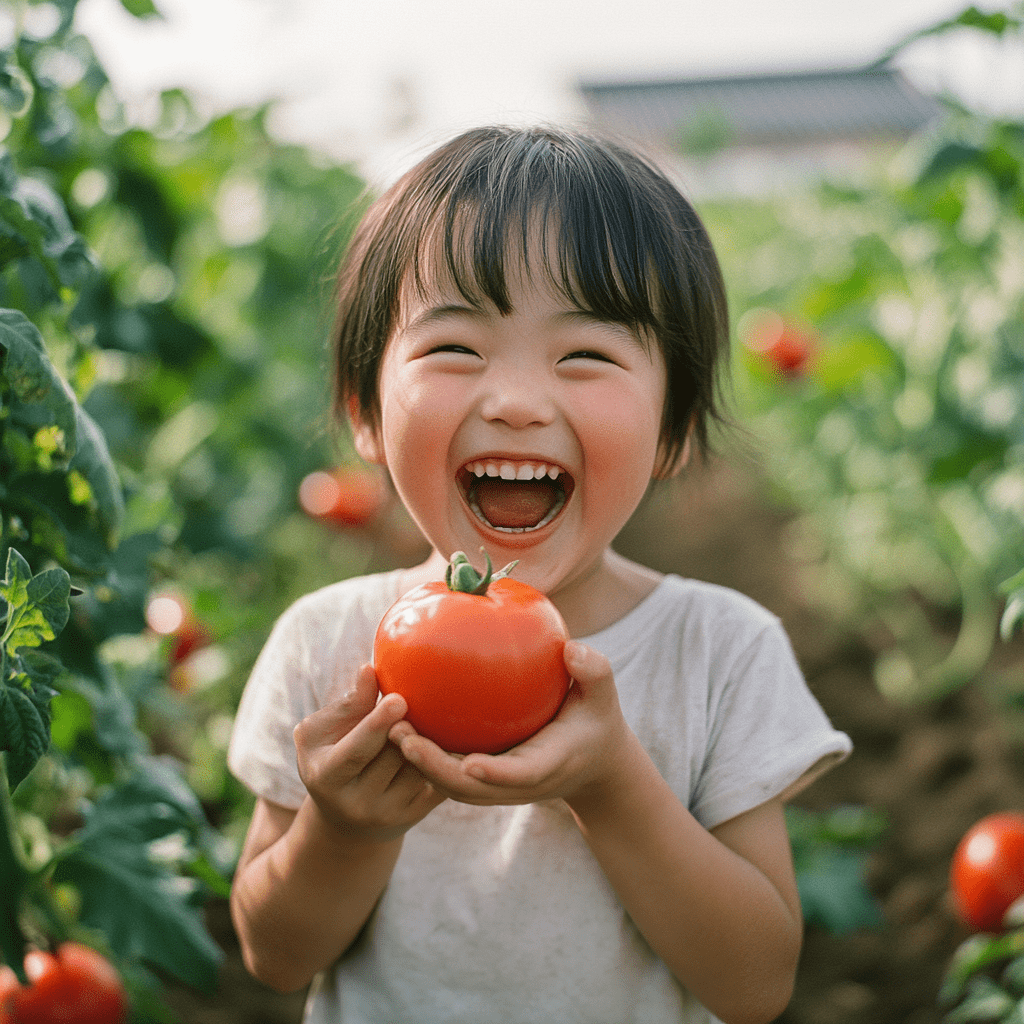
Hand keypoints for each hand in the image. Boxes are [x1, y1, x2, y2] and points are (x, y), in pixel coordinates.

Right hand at [292, 663, 444, 843]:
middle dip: (408, 724)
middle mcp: (357, 803)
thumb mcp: (320, 733)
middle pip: (395, 754)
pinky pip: (440, 777)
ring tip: (436, 711)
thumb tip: (369, 670)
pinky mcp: (417, 814)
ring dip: (429, 736)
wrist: (344, 820)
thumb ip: (349, 704)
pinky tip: (456, 733)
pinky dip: (447, 754)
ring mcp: (390, 813)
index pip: (355, 752)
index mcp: (326, 778)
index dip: (377, 725)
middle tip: (419, 698)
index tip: (399, 699)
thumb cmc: (329, 757)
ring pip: (421, 765)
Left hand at [387, 641, 631, 806]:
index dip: (495, 773)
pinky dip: (423, 756)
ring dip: (419, 765)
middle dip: (434, 769)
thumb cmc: (595, 720)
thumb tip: (571, 649)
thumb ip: (593, 672)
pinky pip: (448, 771)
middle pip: (470, 788)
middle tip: (402, 736)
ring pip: (451, 785)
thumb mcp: (603, 696)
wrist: (591, 762)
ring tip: (389, 729)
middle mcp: (516, 783)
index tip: (472, 763)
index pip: (520, 775)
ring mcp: (496, 786)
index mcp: (547, 766)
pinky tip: (398, 721)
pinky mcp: (483, 779)